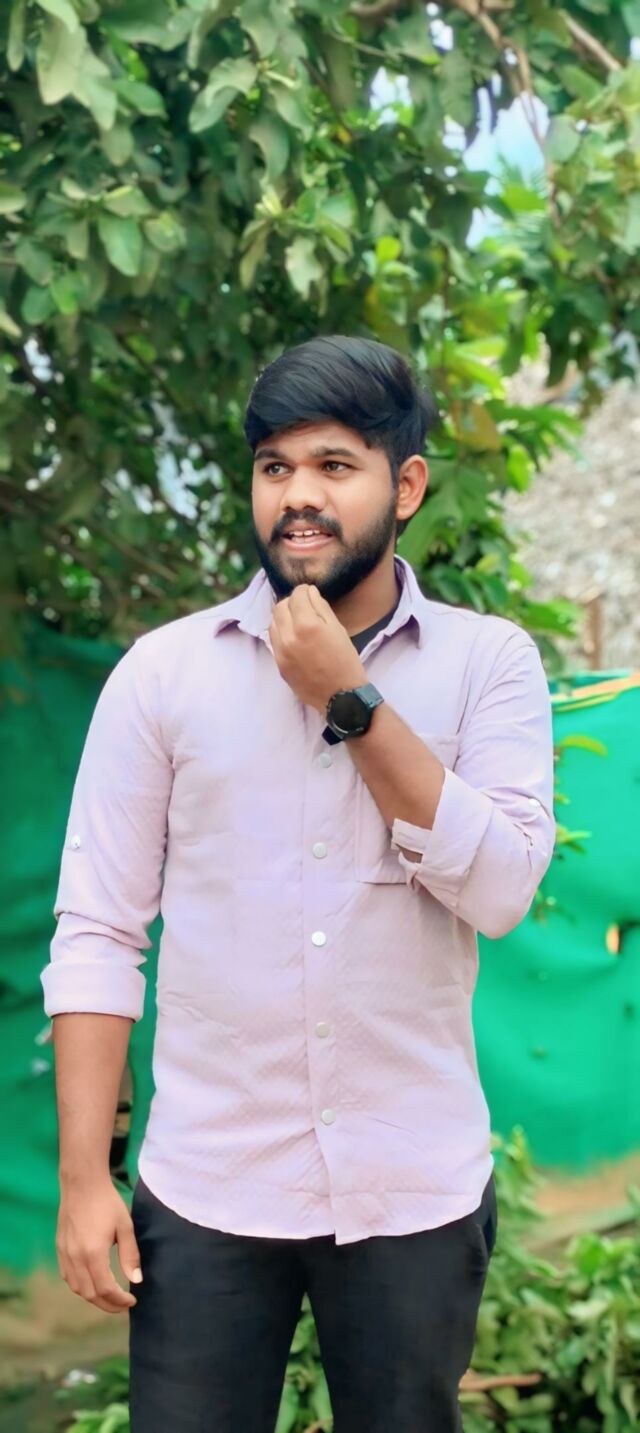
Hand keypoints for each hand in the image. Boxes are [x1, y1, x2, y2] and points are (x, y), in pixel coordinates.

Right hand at [57, 1177, 142, 1313]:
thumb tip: (136, 1281)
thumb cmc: (107, 1202)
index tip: (132, 1301)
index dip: (119, 1300)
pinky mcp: (60, 1248)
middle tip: (123, 1306)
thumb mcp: (125, 1226)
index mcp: (93, 1253)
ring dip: (93, 1297)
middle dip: (108, 1304)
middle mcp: (75, 1258)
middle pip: (90, 1294)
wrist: (82, 1183)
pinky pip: (68, 1277)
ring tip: (110, 1297)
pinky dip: (80, 1286)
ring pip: (77, 1288)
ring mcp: (65, 1254)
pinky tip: (92, 1283)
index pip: (106, 1289)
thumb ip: (130, 1255)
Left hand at [269, 584, 367, 714]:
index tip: (309, 592)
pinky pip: (274, 640)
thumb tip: (309, 592)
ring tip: (297, 621)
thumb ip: (321, 608)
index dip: (304, 591)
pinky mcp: (278, 664)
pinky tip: (293, 637)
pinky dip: (281, 633)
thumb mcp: (339, 630)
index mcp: (307, 625)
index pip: (296, 596)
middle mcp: (288, 636)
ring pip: (273, 622)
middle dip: (291, 602)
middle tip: (303, 606)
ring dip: (283, 617)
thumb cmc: (346, 662)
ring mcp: (280, 652)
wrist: (341, 697)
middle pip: (280, 606)